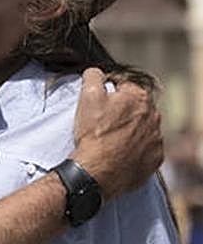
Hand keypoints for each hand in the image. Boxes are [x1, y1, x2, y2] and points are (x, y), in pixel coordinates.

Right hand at [71, 68, 162, 198]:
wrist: (98, 171)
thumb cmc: (93, 133)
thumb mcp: (87, 97)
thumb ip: (94, 76)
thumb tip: (97, 73)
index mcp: (138, 97)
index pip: (123, 86)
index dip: (108, 93)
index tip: (98, 103)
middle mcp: (153, 116)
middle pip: (135, 106)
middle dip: (121, 111)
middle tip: (103, 122)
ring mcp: (156, 138)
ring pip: (142, 127)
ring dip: (130, 129)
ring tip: (111, 139)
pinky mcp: (155, 158)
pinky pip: (146, 147)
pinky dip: (135, 148)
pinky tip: (120, 151)